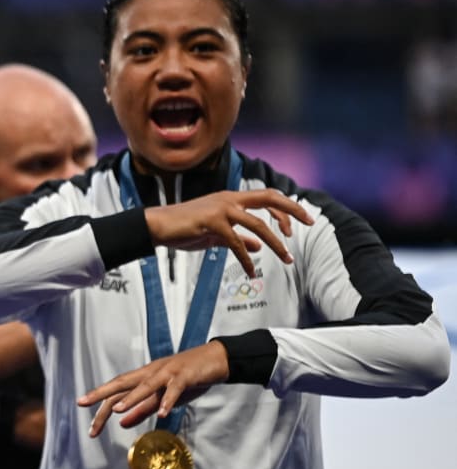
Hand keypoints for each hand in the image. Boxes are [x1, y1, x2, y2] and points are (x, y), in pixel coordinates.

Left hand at [77, 341, 228, 435]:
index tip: (84, 412)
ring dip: (130, 398)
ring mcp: (167, 373)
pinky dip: (168, 401)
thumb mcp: (162, 397)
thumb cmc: (187, 379)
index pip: (117, 390)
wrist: (215, 360)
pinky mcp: (185, 376)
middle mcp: (151, 372)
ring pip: (146, 385)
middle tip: (83, 403)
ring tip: (115, 410)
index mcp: (143, 377)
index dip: (99, 400)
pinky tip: (162, 414)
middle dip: (101, 393)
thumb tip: (121, 423)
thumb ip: (141, 410)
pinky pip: (175, 389)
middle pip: (122, 383)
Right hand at [144, 189, 313, 277]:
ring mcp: (221, 210)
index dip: (285, 208)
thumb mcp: (216, 234)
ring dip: (276, 243)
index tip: (299, 222)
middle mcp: (229, 199)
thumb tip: (259, 246)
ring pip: (258, 225)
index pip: (266, 197)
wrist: (158, 225)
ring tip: (287, 258)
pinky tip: (252, 271)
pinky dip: (247, 259)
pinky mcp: (212, 224)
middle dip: (291, 211)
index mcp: (231, 198)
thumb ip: (239, 238)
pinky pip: (237, 244)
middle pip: (269, 199)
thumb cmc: (185, 228)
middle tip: (309, 222)